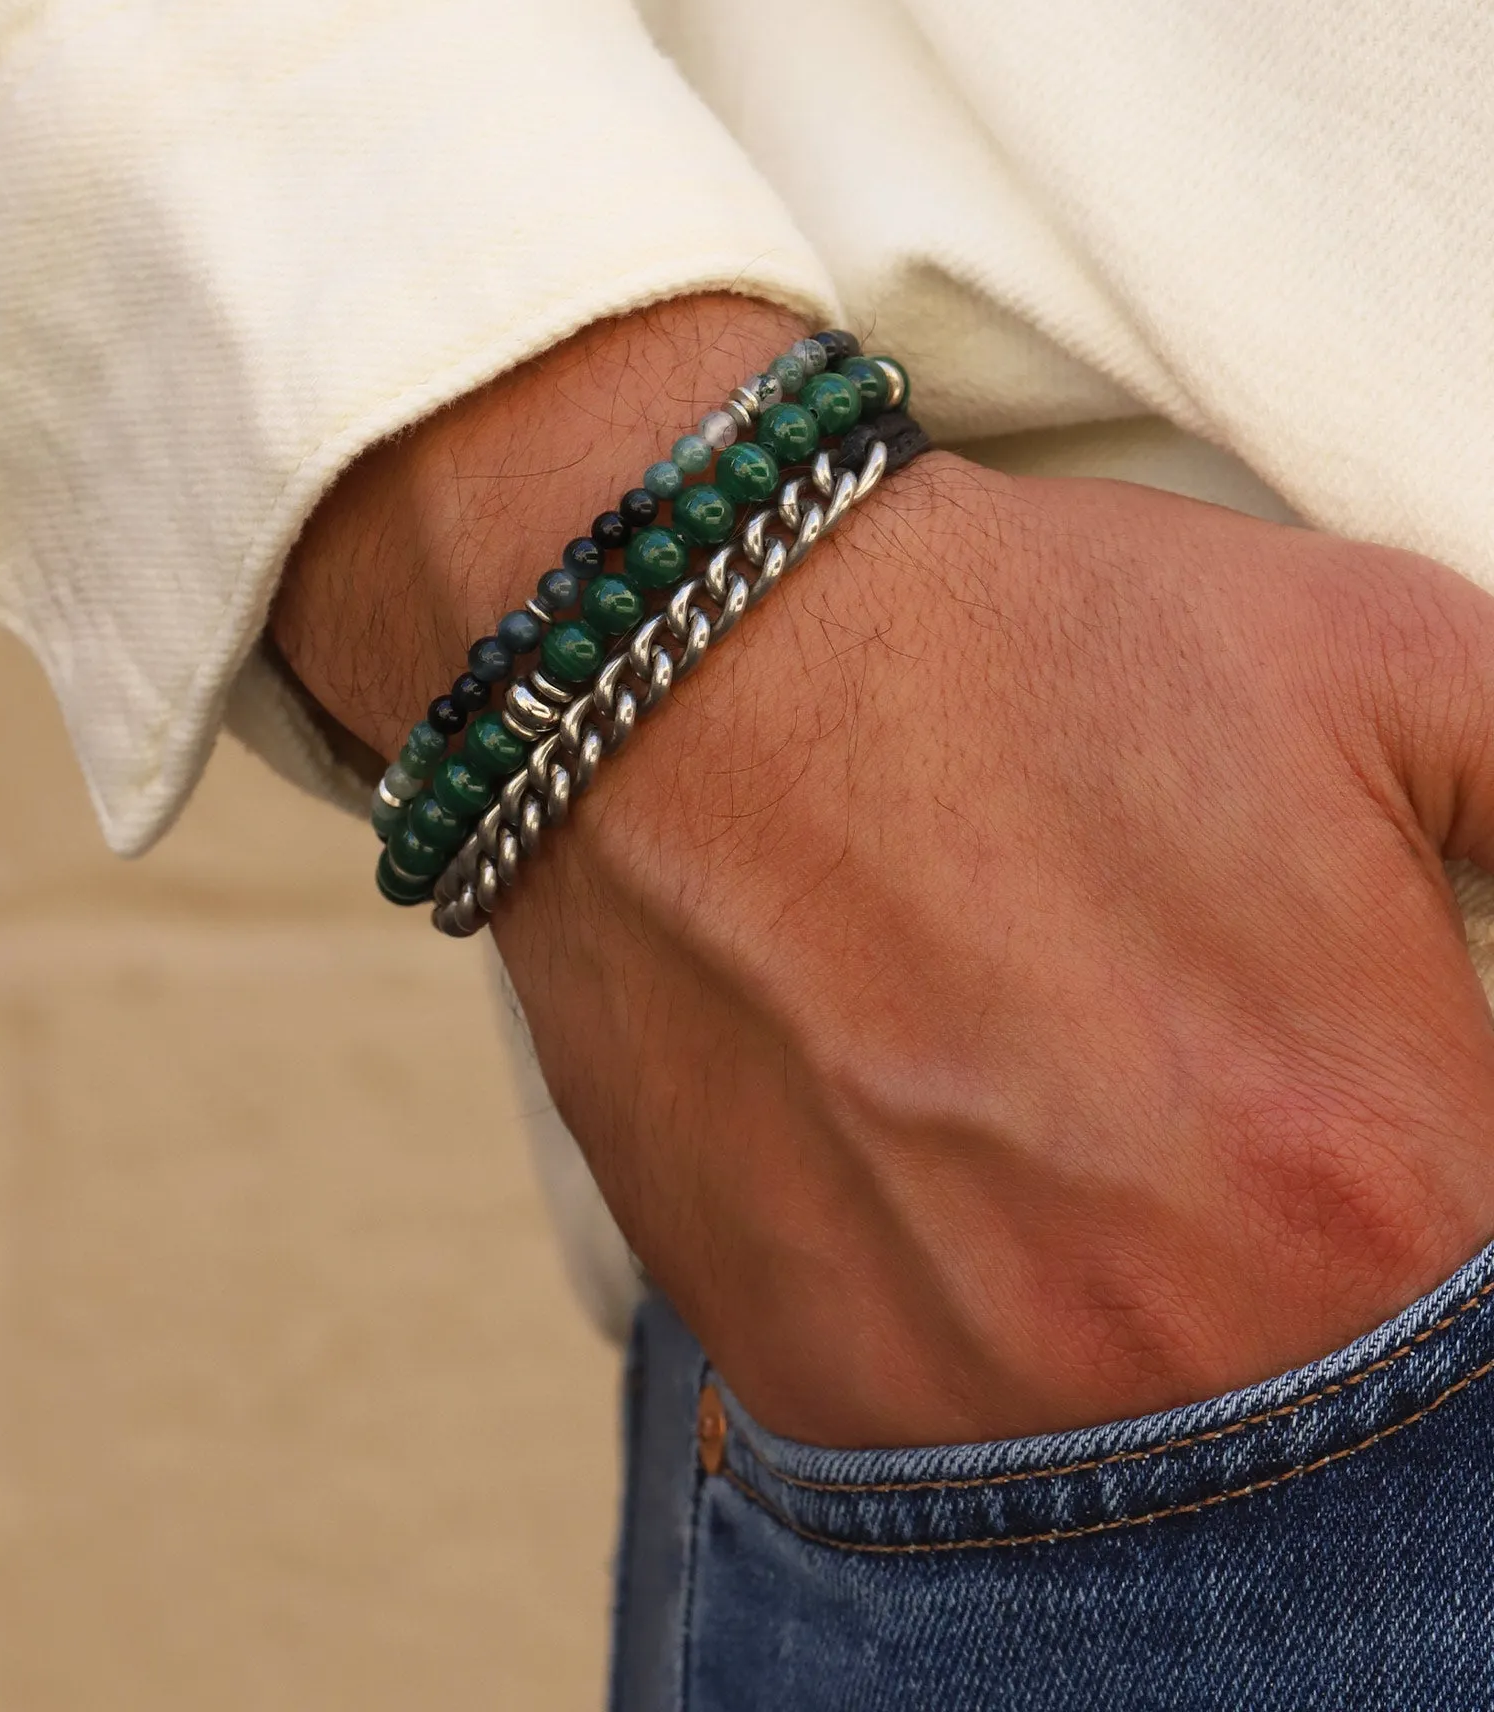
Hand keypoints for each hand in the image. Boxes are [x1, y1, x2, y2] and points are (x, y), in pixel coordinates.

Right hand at [275, 300, 1493, 1446]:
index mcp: (1387, 1181)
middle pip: (1357, 1404)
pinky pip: (976, 1452)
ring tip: (1084, 1119)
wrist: (685, 666)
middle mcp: (1195, 1352)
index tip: (1375, 1089)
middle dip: (1320, 1254)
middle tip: (1217, 1096)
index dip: (1442, 1167)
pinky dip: (1003, 1339)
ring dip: (1162, 1309)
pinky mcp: (826, 1394)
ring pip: (1164, 1456)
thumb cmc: (1026, 647)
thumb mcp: (1400, 658)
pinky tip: (967, 1175)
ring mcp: (984, 1407)